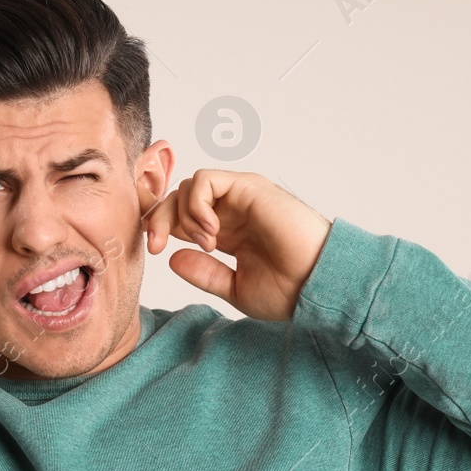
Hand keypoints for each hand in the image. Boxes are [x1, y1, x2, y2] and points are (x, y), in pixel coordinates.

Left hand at [143, 169, 332, 320]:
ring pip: (188, 186)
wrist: (316, 285)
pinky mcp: (249, 187)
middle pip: (178, 198)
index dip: (160, 228)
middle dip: (159, 218)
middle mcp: (231, 211)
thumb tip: (171, 257)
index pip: (180, 218)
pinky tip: (212, 232)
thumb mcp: (234, 287)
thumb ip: (204, 273)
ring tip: (207, 244)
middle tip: (156, 244)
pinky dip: (197, 205)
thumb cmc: (288, 290)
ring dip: (183, 215)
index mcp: (227, 233)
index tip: (153, 251)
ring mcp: (240, 197)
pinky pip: (205, 180)